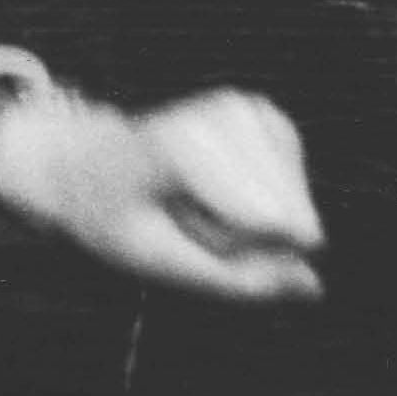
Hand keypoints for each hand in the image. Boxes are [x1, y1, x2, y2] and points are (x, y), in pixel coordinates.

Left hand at [0, 85, 324, 304]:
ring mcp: (249, 108)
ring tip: (189, 199)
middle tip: (177, 211)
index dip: (223, 245)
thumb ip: (237, 280)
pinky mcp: (265, 115)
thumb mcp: (156, 260)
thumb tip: (314, 287)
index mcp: (188, 145)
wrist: (82, 162)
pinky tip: (216, 188)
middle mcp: (225, 114)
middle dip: (238, 237)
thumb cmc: (110, 214)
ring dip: (248, 222)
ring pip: (294, 209)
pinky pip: (293, 190)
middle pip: (283, 218)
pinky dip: (261, 203)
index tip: (167, 218)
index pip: (266, 225)